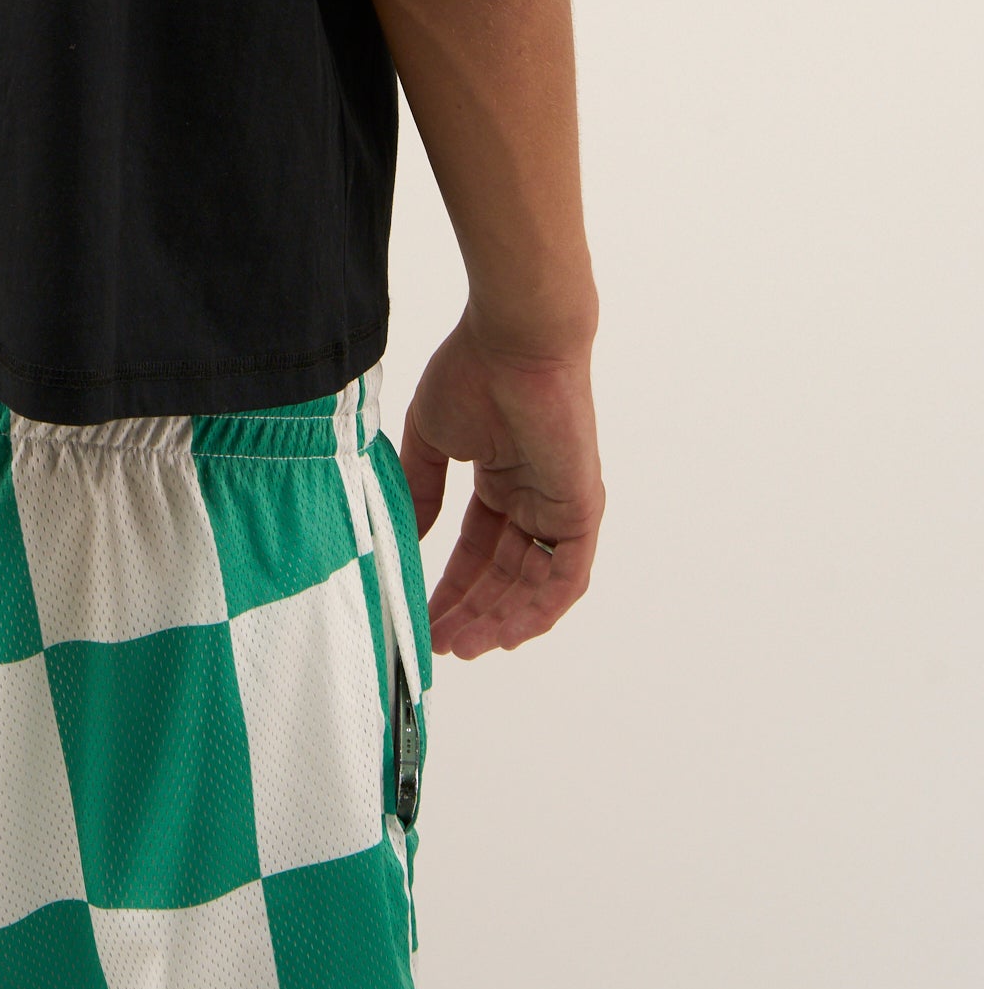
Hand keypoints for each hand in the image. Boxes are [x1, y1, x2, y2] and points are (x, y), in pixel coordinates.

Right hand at [398, 312, 603, 657]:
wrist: (516, 341)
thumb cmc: (473, 372)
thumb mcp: (433, 439)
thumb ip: (423, 490)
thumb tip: (408, 538)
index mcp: (503, 481)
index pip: (477, 551)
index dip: (451, 586)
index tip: (423, 617)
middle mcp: (535, 500)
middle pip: (503, 575)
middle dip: (470, 612)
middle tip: (438, 645)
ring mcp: (560, 508)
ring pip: (533, 585)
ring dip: (499, 620)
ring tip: (461, 647)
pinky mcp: (581, 510)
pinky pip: (565, 577)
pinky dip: (537, 610)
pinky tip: (505, 634)